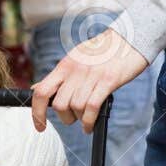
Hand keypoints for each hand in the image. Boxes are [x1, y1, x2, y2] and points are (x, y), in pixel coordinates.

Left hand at [32, 30, 148, 133]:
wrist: (129, 38)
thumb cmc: (102, 52)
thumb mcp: (75, 59)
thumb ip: (58, 76)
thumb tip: (36, 89)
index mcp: (64, 65)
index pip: (41, 91)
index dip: (36, 113)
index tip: (40, 126)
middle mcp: (75, 70)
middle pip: (59, 104)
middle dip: (65, 118)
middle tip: (73, 118)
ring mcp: (91, 75)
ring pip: (75, 107)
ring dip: (79, 119)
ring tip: (85, 119)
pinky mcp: (108, 80)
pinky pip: (92, 107)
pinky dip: (89, 121)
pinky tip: (90, 126)